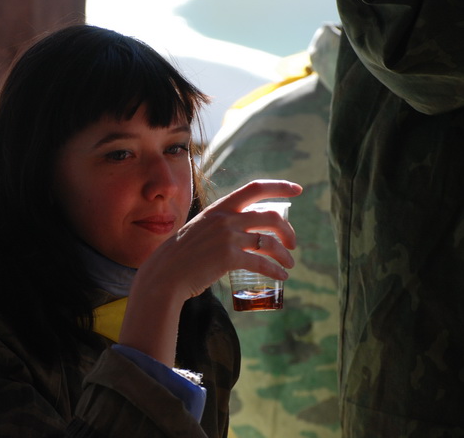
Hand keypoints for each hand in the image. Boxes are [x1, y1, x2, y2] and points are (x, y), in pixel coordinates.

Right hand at [119, 180, 301, 364]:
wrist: (165, 273)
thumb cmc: (182, 254)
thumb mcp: (201, 228)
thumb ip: (220, 225)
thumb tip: (242, 230)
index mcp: (220, 207)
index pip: (255, 188)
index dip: (279, 186)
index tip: (297, 190)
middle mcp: (226, 218)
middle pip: (270, 216)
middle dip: (288, 230)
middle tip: (292, 243)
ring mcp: (228, 237)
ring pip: (269, 242)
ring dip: (284, 254)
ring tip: (289, 265)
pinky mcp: (228, 258)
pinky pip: (261, 263)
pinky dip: (275, 270)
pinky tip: (281, 276)